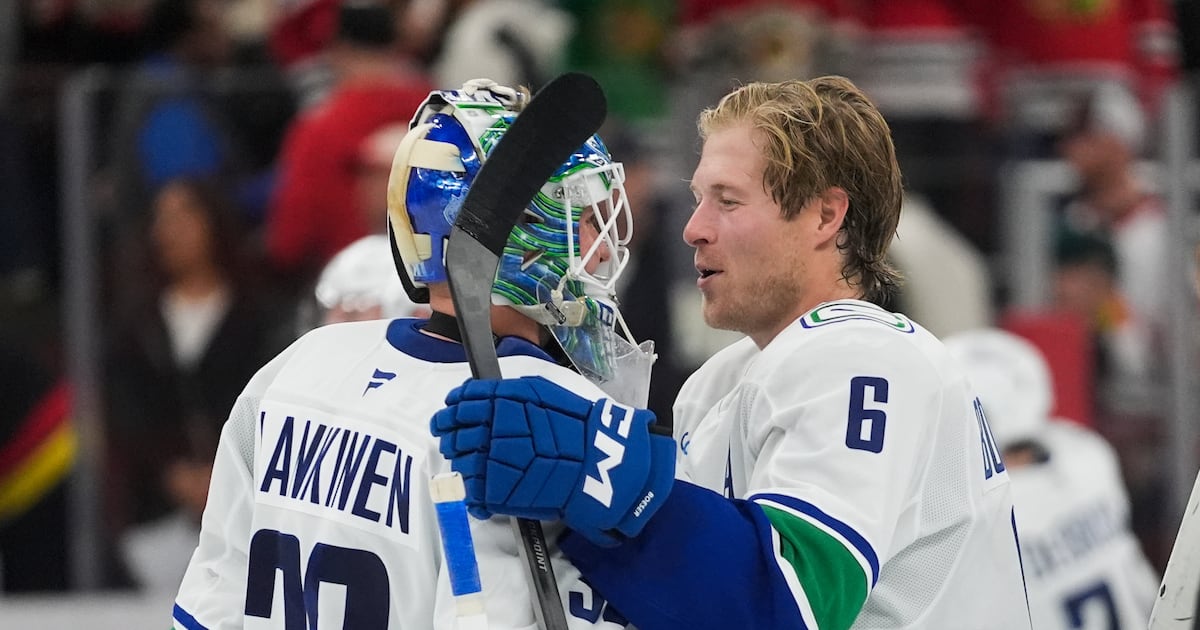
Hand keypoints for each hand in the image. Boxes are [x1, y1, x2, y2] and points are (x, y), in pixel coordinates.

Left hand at [431, 376, 674, 545]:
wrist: (597, 461)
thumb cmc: (575, 423)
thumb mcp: (540, 393)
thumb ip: (505, 394)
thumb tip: (475, 397)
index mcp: (498, 401)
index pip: (459, 403)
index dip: (451, 411)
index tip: (450, 416)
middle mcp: (488, 429)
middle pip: (453, 434)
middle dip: (452, 438)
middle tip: (458, 443)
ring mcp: (489, 462)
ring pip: (459, 464)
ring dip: (462, 465)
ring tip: (475, 468)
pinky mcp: (495, 492)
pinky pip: (471, 494)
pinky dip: (473, 495)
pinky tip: (481, 494)